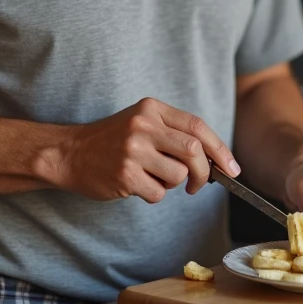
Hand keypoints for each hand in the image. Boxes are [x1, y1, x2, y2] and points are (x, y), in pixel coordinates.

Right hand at [57, 98, 238, 203]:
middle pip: (193, 151)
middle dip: (205, 173)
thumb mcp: (142, 123)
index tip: (232, 168)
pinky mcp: (124, 174)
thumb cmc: (113, 141)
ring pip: (178, 176)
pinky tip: (136, 185)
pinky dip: (154, 194)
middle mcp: (143, 126)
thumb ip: (174, 133)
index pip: (197, 126)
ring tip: (152, 177)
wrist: (69, 153)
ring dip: (173, 184)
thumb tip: (216, 159)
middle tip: (199, 185)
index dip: (220, 149)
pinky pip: (158, 193)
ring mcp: (133, 150)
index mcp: (151, 109)